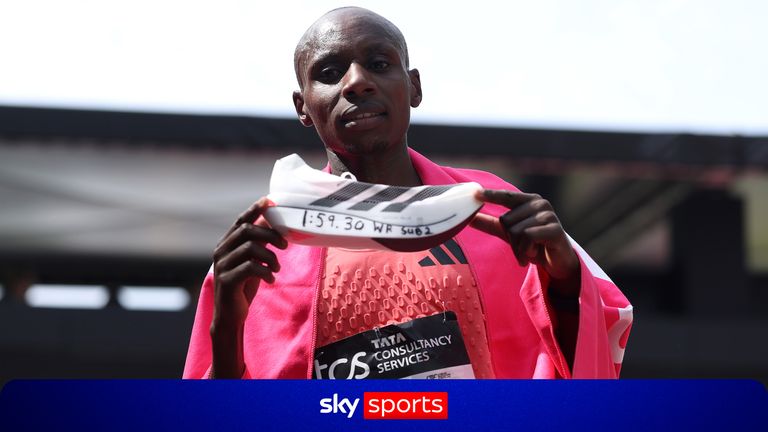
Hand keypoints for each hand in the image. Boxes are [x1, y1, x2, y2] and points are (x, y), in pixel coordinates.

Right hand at [212, 197, 287, 327]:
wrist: (231, 315)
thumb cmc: (243, 285)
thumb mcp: (253, 261)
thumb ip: (259, 243)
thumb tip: (273, 223)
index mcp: (227, 244)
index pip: (241, 221)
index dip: (255, 210)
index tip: (270, 201)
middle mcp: (221, 251)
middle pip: (247, 231)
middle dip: (270, 235)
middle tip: (284, 245)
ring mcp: (222, 265)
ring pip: (250, 248)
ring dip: (270, 257)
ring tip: (277, 268)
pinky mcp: (227, 281)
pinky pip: (250, 267)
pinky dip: (266, 272)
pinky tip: (271, 279)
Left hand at [470, 189, 578, 285]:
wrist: (558, 261)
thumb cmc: (533, 243)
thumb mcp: (509, 233)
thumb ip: (490, 224)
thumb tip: (468, 218)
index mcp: (528, 201)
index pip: (506, 196)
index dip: (490, 195)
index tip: (474, 194)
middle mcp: (539, 204)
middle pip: (506, 221)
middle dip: (510, 239)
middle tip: (522, 247)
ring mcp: (549, 215)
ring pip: (516, 231)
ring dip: (518, 248)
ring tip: (529, 251)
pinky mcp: (555, 229)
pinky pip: (528, 237)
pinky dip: (526, 250)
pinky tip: (533, 254)